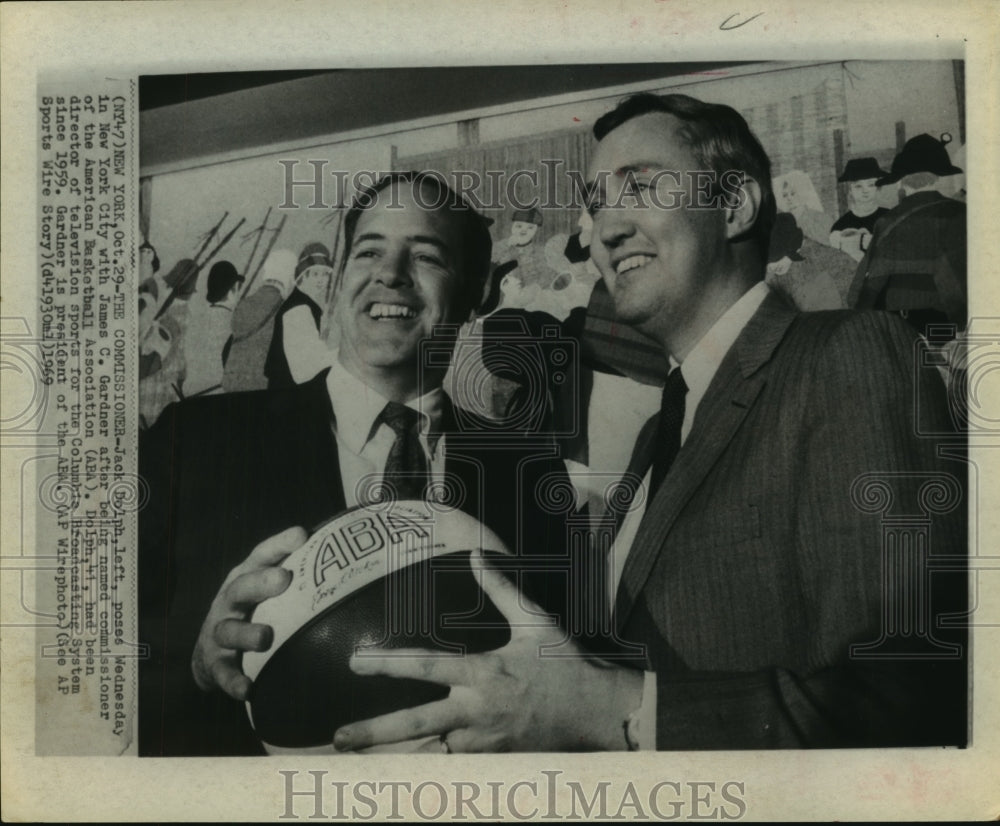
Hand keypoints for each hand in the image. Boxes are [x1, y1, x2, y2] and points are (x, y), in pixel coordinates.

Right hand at [190, 526, 304, 699]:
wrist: (210, 651)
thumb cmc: (254, 610)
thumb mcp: (268, 588)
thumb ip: (298, 571)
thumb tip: (348, 550)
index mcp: (246, 577)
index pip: (261, 555)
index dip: (279, 545)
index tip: (301, 535)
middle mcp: (230, 601)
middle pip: (241, 587)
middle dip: (260, 582)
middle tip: (283, 579)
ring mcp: (220, 632)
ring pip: (229, 630)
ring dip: (246, 633)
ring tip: (266, 636)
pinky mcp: (215, 663)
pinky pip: (223, 672)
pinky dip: (233, 680)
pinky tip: (246, 688)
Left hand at [333, 549, 643, 752]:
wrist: (595, 712)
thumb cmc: (563, 661)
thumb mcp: (534, 620)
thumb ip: (500, 588)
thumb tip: (476, 553)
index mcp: (485, 672)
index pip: (428, 667)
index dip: (390, 664)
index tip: (356, 660)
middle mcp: (479, 711)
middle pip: (417, 724)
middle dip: (375, 732)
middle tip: (339, 737)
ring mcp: (484, 741)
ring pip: (430, 751)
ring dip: (394, 756)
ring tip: (353, 761)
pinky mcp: (492, 760)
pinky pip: (452, 765)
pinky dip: (427, 765)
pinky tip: (396, 771)